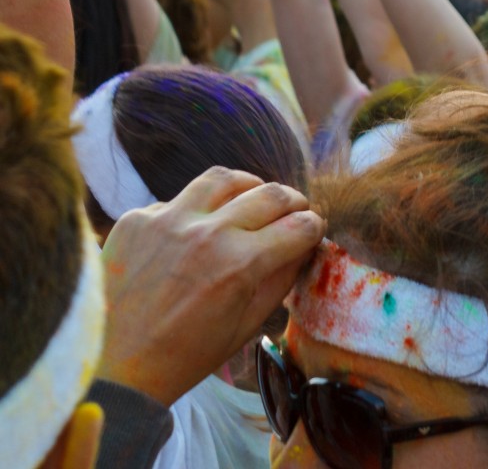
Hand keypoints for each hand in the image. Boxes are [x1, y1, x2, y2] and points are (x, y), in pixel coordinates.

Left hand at [97, 167, 323, 406]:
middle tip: (294, 211)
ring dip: (248, 187)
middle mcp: (208, 234)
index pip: (300, 225)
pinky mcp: (135, 220)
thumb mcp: (247, 325)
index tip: (313, 230)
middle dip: (293, 202)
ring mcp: (168, 221)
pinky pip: (177, 201)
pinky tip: (193, 232)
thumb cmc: (185, 356)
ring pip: (224, 178)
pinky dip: (195, 212)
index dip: (314, 226)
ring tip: (250, 198)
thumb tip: (303, 247)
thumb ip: (281, 280)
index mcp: (241, 264)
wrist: (113, 369)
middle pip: (271, 194)